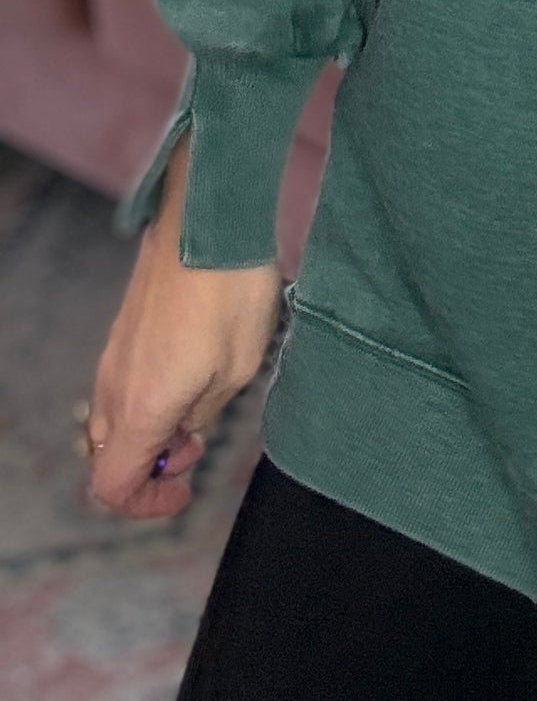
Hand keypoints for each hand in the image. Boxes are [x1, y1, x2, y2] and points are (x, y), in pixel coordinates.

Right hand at [81, 135, 283, 519]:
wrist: (208, 221)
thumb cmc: (230, 293)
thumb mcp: (238, 368)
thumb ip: (205, 414)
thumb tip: (186, 433)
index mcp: (141, 408)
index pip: (112, 486)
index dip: (145, 505)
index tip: (184, 490)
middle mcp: (114, 387)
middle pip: (108, 457)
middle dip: (151, 466)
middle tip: (197, 446)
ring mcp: (113, 357)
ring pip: (113, 422)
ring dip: (149, 432)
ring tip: (200, 407)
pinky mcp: (122, 332)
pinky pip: (121, 387)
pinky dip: (147, 401)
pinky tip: (191, 373)